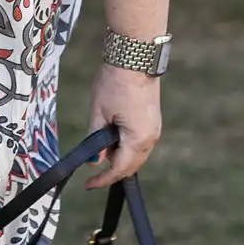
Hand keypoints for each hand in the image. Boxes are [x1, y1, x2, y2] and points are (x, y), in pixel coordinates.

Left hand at [86, 65, 162, 189]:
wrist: (134, 59)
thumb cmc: (114, 84)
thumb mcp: (98, 112)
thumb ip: (95, 140)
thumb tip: (94, 161)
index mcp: (138, 139)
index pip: (120, 169)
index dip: (103, 179)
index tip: (89, 185)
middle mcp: (151, 138)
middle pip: (131, 165)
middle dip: (112, 171)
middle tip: (92, 173)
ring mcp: (154, 129)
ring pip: (136, 155)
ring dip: (119, 158)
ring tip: (99, 152)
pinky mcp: (153, 121)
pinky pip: (140, 143)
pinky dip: (126, 148)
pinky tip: (111, 140)